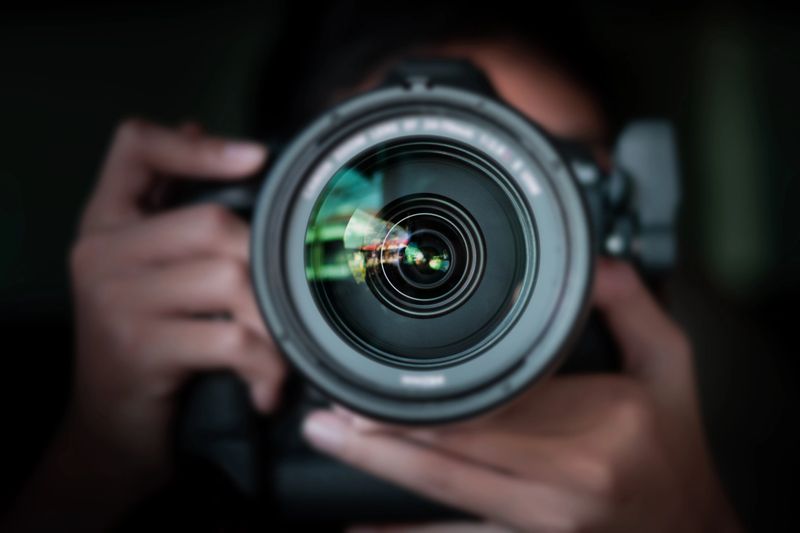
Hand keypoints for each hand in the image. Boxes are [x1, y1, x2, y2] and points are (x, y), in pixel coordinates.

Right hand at [6, 119, 285, 531]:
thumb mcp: (148, 270)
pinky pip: (231, 340)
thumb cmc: (145, 340)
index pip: (136, 148)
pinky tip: (266, 386)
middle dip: (266, 264)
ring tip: (280, 351)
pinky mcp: (140, 348)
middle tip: (286, 301)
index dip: (197, 145)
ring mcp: (116, 299)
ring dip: (272, 321)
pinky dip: (264, 365)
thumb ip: (169, 205)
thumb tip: (200, 131)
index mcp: (107, 223)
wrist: (110, 426)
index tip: (255, 158)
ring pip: (230, 278)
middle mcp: (102, 252)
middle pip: (212, 222)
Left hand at [302, 260, 740, 532]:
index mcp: (589, 437)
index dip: (423, 402)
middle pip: (451, 456)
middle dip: (382, 436)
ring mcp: (538, 523)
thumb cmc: (678, 448)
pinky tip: (364, 525)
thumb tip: (594, 260)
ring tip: (332, 444)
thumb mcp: (671, 367)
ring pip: (444, 498)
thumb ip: (630, 306)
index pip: (490, 411)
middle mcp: (557, 487)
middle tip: (327, 416)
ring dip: (381, 471)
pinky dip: (407, 532)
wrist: (693, 526)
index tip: (371, 387)